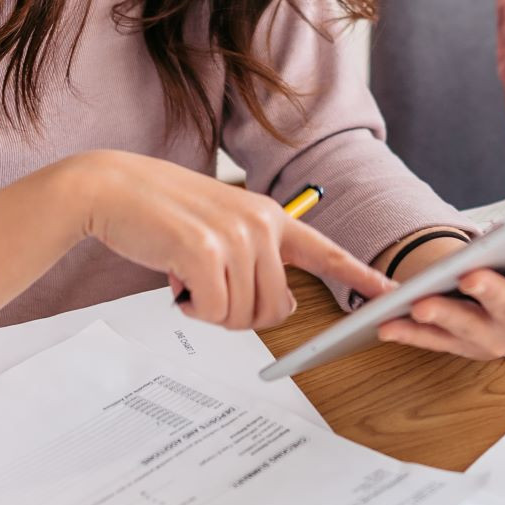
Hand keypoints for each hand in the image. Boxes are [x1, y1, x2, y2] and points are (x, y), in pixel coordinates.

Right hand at [75, 152, 391, 330]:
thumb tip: (282, 307)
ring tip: (189, 277)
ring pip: (244, 316)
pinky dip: (194, 309)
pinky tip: (176, 282)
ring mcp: (235, 237)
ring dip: (212, 311)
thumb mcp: (222, 226)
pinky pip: (215, 312)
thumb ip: (257, 259)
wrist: (112, 188)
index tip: (392, 293)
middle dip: (241, 315)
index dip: (361, 276)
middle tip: (210, 291)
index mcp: (271, 217)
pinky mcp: (204, 252)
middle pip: (276, 309)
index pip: (326, 251)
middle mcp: (261, 224)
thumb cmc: (163, 213)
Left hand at [377, 232, 504, 359]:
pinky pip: (432, 341)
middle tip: (471, 277)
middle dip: (489, 291)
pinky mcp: (460, 348)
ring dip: (442, 316)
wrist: (503, 311)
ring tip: (420, 305)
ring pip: (465, 328)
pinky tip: (387, 325)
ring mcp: (490, 340)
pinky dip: (409, 333)